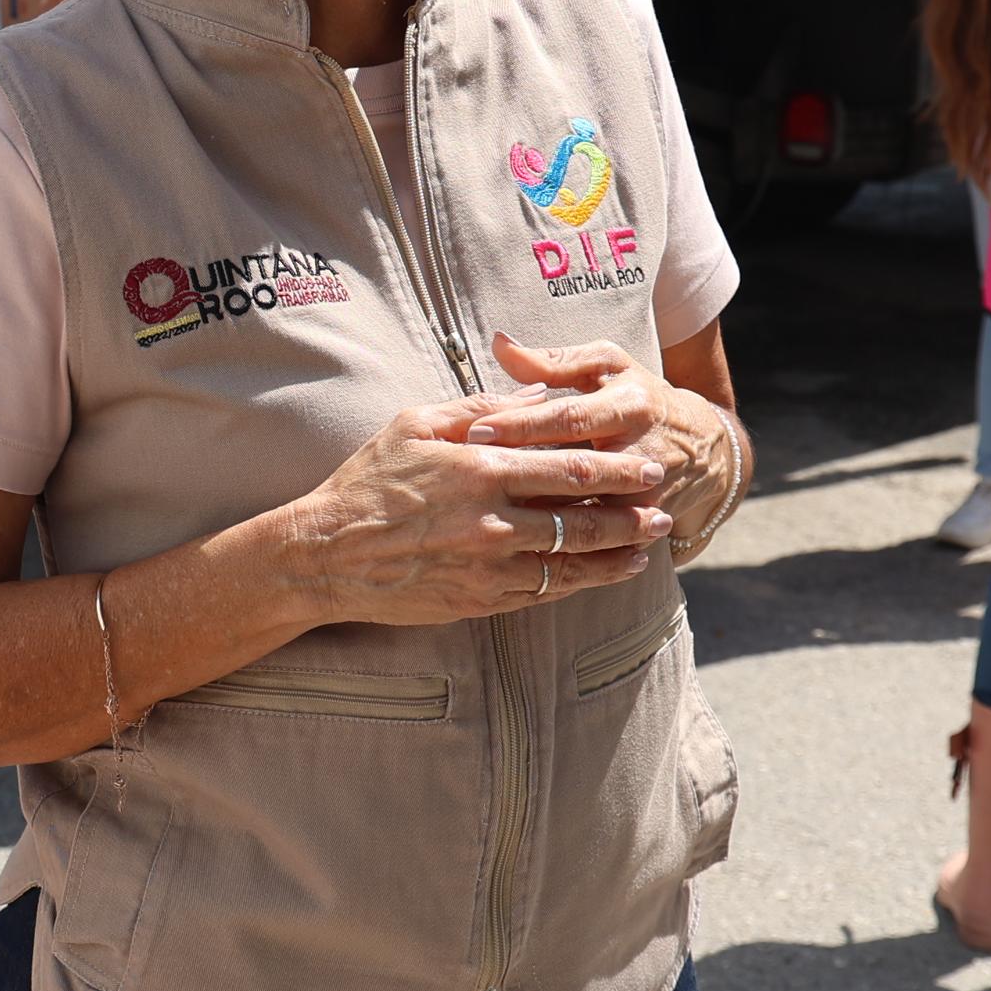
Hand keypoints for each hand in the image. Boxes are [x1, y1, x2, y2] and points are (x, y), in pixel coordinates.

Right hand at [275, 392, 673, 626]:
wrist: (328, 555)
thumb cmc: (368, 481)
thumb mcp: (415, 424)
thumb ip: (479, 406)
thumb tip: (536, 391)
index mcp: (480, 469)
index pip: (567, 468)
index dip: (615, 469)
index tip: (645, 463)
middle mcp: (492, 521)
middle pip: (581, 518)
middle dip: (629, 511)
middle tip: (662, 504)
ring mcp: (489, 566)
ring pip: (572, 563)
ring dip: (616, 554)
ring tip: (646, 545)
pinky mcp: (481, 600)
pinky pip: (544, 593)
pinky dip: (580, 584)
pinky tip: (602, 575)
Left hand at [468, 333, 743, 552]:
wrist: (705, 451)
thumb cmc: (638, 397)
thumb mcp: (608, 366)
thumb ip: (553, 361)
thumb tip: (500, 344)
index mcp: (629, 406)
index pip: (568, 418)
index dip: (522, 425)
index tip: (476, 431)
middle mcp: (642, 453)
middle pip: (574, 469)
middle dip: (522, 474)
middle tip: (471, 478)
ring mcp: (646, 497)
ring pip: (584, 511)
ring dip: (536, 515)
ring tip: (484, 516)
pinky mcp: (644, 528)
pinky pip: (596, 539)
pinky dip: (559, 542)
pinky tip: (516, 546)